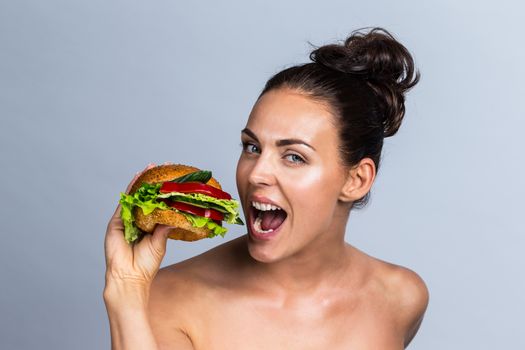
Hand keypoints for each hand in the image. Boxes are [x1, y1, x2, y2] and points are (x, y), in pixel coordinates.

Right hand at [104, 164, 170, 292]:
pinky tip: (136, 178)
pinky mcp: (116, 222)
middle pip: (144, 197)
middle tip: (162, 166)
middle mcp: (136, 221)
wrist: (130, 278)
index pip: (156, 204)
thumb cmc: (145, 264)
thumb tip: (178, 215)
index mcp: (148, 226)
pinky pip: (124, 202)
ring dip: (141, 181)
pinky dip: (130, 190)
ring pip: (134, 196)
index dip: (162, 192)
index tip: (172, 178)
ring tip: (150, 167)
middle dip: (152, 182)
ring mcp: (125, 221)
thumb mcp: (160, 242)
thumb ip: (166, 227)